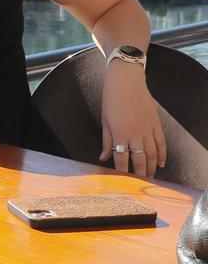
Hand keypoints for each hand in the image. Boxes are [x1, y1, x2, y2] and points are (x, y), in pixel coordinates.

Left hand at [98, 62, 165, 177]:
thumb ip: (106, 141)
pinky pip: (161, 144)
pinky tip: (160, 164)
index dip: (122, 172)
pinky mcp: (156, 125)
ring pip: (152, 155)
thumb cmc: (111, 99)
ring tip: (148, 177)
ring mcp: (148, 130)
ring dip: (150, 168)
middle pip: (139, 160)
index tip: (121, 181)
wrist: (126, 81)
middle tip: (138, 184)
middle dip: (139, 174)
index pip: (122, 160)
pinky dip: (162, 155)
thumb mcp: (105, 120)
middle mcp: (135, 134)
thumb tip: (103, 157)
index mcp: (119, 134)